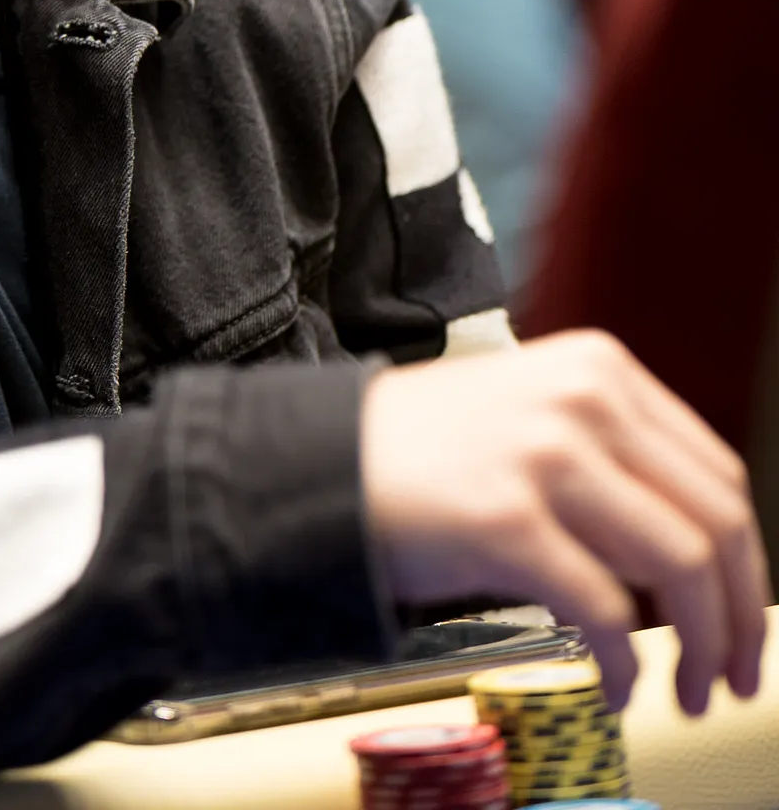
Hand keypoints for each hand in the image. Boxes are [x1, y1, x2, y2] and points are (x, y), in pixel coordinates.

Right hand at [361, 330, 769, 713]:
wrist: (323, 460)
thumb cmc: (426, 452)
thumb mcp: (537, 417)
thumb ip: (615, 458)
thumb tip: (698, 557)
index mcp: (600, 369)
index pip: (718, 475)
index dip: (746, 566)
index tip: (745, 622)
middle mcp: (583, 399)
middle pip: (715, 524)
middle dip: (739, 620)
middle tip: (732, 676)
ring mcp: (546, 455)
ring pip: (679, 568)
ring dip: (700, 650)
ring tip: (681, 692)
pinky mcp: (506, 518)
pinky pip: (604, 612)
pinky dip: (624, 666)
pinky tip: (614, 688)